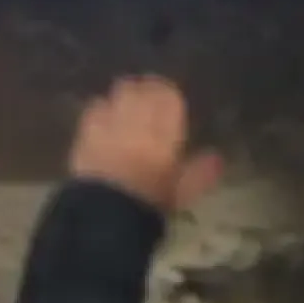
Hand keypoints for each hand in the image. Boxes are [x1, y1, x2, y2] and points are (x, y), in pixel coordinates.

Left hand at [71, 77, 223, 216]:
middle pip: (141, 88)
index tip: (169, 97)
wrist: (105, 213)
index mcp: (164, 132)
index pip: (168, 97)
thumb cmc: (149, 203)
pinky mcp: (86, 132)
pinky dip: (102, 106)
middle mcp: (136, 120)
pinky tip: (104, 116)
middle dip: (146, 88)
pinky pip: (95, 107)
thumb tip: (217, 158)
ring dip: (125, 94)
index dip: (168, 93)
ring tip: (127, 102)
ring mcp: (109, 123)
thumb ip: (200, 173)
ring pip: (118, 92)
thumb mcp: (182, 192)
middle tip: (149, 95)